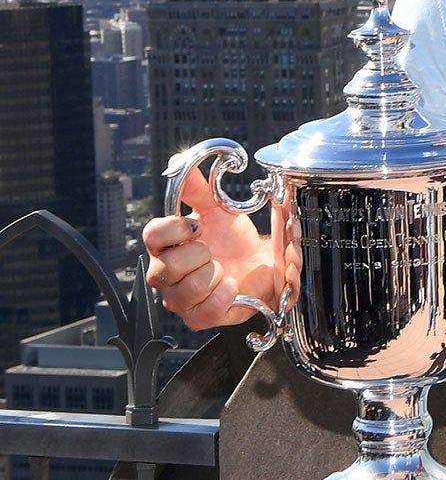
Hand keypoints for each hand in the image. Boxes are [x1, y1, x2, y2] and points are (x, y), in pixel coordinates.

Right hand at [141, 162, 284, 328]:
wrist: (261, 264)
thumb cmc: (234, 240)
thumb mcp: (219, 210)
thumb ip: (198, 189)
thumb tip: (178, 161)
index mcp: (166, 245)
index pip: (151, 236)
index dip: (174, 230)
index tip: (198, 226)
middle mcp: (166, 274)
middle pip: (164, 268)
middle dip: (198, 255)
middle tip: (215, 250)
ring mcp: (180, 298)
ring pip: (184, 290)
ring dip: (212, 275)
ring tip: (224, 268)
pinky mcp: (199, 317)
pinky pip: (202, 312)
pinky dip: (222, 295)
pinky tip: (231, 285)